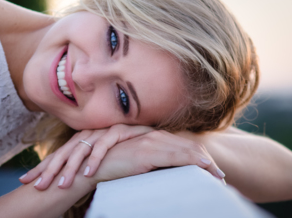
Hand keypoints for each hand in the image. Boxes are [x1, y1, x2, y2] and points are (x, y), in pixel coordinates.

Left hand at [19, 124, 152, 189]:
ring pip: (81, 149)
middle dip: (51, 169)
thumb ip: (85, 168)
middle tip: (39, 186)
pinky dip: (95, 160)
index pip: (58, 154)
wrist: (152, 138)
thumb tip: (69, 183)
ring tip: (62, 184)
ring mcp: (102, 131)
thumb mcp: (101, 162)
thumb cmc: (125, 152)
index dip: (43, 166)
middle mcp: (89, 134)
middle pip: (65, 152)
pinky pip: (103, 146)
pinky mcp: (118, 131)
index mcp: (82, 140)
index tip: (26, 180)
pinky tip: (88, 174)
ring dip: (72, 167)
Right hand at [91, 130, 224, 183]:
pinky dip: (192, 162)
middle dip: (206, 161)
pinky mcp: (146, 151)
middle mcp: (153, 136)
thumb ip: (152, 162)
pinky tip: (204, 167)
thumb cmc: (113, 166)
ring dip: (204, 163)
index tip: (211, 171)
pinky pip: (175, 156)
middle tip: (220, 176)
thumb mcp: (136, 163)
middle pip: (188, 146)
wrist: (92, 167)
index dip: (199, 157)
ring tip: (217, 176)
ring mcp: (150, 142)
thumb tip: (168, 173)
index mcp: (152, 137)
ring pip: (185, 150)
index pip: (183, 145)